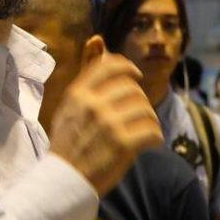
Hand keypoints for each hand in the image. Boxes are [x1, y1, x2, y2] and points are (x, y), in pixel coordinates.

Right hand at [48, 53, 162, 195]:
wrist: (64, 179)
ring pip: (145, 108)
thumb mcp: (68, 105)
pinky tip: (148, 141)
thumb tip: (98, 40)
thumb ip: (86, 77)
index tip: (135, 75)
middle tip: (137, 111)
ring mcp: (109, 124)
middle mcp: (93, 104)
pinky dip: (155, 136)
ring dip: (149, 118)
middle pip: (132, 88)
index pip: (110, 65)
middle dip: (139, 98)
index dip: (127, 67)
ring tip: (144, 127)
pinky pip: (152, 130)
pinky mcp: (124, 144)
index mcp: (78, 93)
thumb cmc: (67, 141)